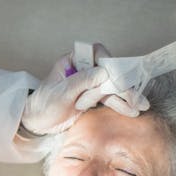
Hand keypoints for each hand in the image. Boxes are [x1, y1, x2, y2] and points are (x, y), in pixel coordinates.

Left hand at [21, 45, 147, 134]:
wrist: (36, 123)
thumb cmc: (43, 105)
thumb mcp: (61, 93)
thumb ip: (81, 81)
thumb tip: (103, 72)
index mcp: (72, 60)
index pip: (95, 52)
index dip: (107, 61)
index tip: (113, 76)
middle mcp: (83, 69)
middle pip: (108, 70)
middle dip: (122, 83)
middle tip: (134, 97)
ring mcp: (89, 84)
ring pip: (112, 86)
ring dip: (126, 96)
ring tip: (139, 106)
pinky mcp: (92, 98)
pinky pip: (109, 98)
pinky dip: (120, 104)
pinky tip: (131, 111)